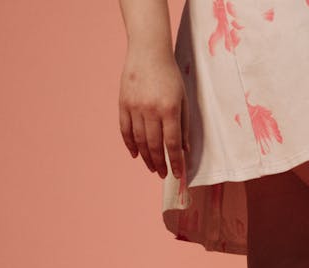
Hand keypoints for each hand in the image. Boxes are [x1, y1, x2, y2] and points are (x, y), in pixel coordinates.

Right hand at [118, 50, 189, 179]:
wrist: (148, 52)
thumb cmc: (170, 76)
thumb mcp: (183, 99)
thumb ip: (184, 125)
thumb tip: (184, 150)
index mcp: (169, 109)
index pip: (172, 144)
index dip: (175, 162)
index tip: (178, 174)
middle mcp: (151, 110)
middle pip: (154, 145)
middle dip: (159, 163)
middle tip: (162, 174)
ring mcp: (135, 107)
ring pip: (139, 140)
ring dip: (146, 157)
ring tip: (152, 167)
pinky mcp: (123, 104)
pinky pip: (125, 129)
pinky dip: (130, 144)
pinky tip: (136, 154)